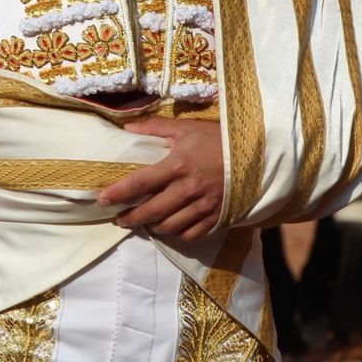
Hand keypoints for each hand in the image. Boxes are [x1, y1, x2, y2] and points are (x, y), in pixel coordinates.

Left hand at [98, 118, 224, 241]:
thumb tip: (127, 128)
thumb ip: (155, 128)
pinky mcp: (217, 217)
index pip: (139, 183)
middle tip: (118, 220)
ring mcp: (204, 206)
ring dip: (152, 226)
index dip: (118, 194)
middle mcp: (188, 189)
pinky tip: (170, 227)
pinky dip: (177, 233)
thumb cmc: (219, 138)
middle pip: (151, 212)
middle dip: (130, 218)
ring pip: (169, 226)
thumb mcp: (186, 128)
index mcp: (178, 165)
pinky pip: (191, 234)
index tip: (103, 200)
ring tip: (144, 222)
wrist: (258, 153)